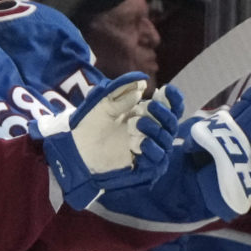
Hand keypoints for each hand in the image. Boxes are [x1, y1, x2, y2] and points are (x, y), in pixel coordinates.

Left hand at [40, 75, 178, 208]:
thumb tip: (141, 84)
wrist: (76, 149)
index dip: (173, 99)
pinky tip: (140, 143)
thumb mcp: (104, 104)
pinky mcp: (144, 166)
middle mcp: (152, 132)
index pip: (171, 108)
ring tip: (136, 122)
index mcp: (147, 116)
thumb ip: (121, 92)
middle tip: (150, 106)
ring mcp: (149, 149)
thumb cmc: (91, 126)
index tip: (166, 90)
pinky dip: (151, 148)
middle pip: (171, 123)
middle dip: (164, 113)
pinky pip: (157, 158)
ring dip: (154, 129)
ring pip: (165, 139)